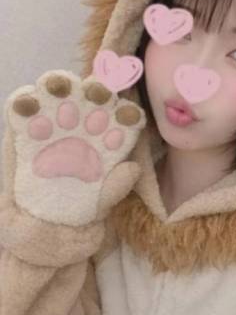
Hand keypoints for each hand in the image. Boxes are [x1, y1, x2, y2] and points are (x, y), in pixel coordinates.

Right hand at [1, 69, 145, 225]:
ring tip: (59, 87)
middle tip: (97, 92)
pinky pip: (23, 112)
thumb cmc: (80, 212)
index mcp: (108, 140)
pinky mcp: (24, 132)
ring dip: (60, 87)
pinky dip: (24, 102)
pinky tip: (27, 103)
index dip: (127, 113)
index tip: (131, 114)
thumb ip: (116, 186)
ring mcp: (54, 126)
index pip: (121, 119)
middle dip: (96, 91)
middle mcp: (83, 127)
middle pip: (92, 99)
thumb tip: (133, 169)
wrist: (43, 228)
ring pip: (59, 96)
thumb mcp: (101, 203)